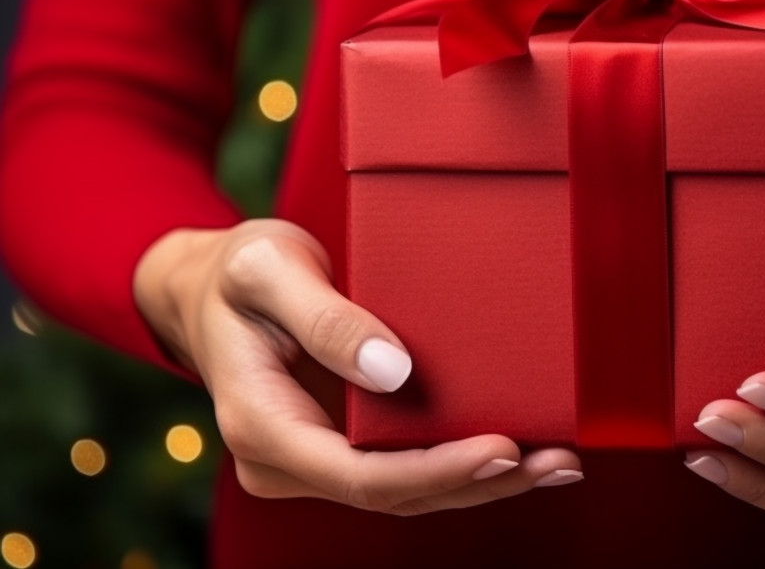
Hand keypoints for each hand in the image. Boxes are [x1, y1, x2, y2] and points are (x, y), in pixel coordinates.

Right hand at [134, 218, 582, 513]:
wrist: (208, 287)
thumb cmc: (236, 273)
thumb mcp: (267, 271)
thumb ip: (325, 319)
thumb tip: (393, 372)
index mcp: (262, 427)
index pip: (361, 474)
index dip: (438, 470)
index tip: (502, 448)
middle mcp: (288, 459)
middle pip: (395, 494)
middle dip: (480, 482)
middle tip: (554, 461)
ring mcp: (316, 457)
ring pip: (409, 490)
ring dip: (484, 481)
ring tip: (557, 462)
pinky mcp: (345, 441)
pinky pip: (407, 464)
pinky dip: (464, 462)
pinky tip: (520, 450)